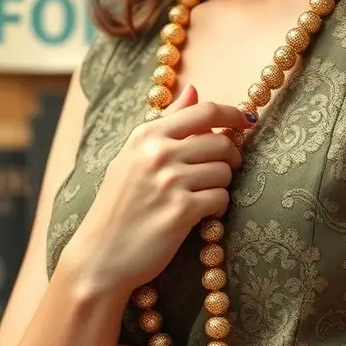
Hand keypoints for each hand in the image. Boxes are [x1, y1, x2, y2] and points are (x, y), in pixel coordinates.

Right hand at [65, 84, 253, 295]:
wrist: (100, 256)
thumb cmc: (119, 205)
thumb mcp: (133, 155)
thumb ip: (166, 121)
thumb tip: (194, 90)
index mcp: (146, 134)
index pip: (205, 111)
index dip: (232, 114)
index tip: (246, 120)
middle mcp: (158, 153)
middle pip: (222, 142)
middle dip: (230, 157)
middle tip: (222, 170)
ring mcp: (170, 181)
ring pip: (224, 171)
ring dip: (221, 184)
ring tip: (201, 195)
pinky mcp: (182, 210)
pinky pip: (221, 198)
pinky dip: (217, 207)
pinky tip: (200, 214)